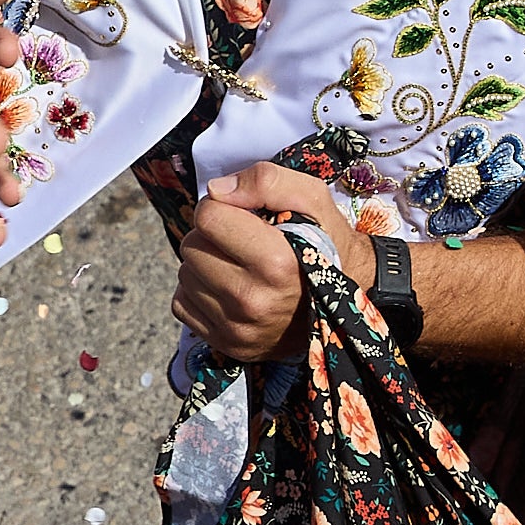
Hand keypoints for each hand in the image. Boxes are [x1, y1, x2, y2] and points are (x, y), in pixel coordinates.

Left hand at [173, 163, 366, 362]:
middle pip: (190, 246)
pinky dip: (200, 292)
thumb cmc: (325, 243)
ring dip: (205, 264)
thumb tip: (216, 191)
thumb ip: (266, 181)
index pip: (208, 217)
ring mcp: (236, 328)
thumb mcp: (312, 199)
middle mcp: (252, 300)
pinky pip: (181, 304)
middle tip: (242, 243)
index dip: (222, 207)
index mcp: (276, 262)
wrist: (343, 304)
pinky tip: (229, 290)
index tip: (242, 216)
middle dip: (211, 236)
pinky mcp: (225, 344)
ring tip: (239, 266)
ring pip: (184, 274)